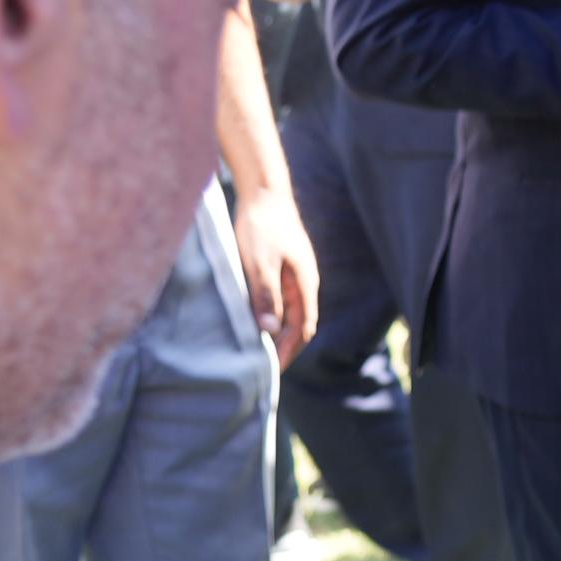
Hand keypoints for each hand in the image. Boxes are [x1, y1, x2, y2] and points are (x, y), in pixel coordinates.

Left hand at [234, 185, 318, 366]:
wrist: (263, 190)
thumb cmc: (261, 226)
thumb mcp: (259, 263)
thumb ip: (265, 296)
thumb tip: (270, 332)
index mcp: (304, 284)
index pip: (302, 329)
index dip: (288, 352)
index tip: (271, 370)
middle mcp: (304, 281)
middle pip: (299, 323)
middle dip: (285, 347)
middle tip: (264, 367)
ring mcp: (295, 272)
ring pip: (290, 310)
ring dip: (277, 331)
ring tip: (258, 348)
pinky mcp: (284, 265)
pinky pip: (282, 297)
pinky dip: (272, 313)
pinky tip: (256, 317)